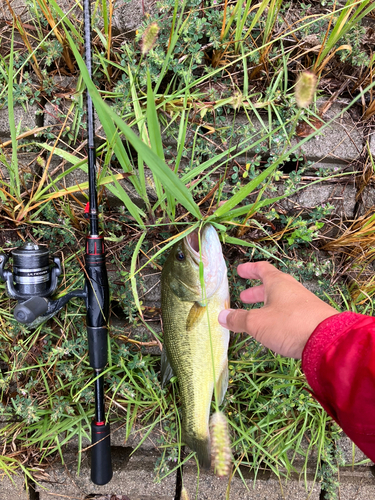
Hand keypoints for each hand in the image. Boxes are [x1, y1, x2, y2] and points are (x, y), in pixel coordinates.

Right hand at [218, 261, 337, 357]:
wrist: (328, 341)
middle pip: (272, 286)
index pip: (262, 269)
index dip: (250, 269)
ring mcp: (303, 304)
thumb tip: (222, 316)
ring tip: (256, 315)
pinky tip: (273, 328)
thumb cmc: (288, 324)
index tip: (240, 270)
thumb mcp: (257, 322)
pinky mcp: (311, 318)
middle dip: (256, 291)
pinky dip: (277, 316)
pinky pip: (289, 312)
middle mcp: (291, 290)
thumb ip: (239, 319)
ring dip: (266, 305)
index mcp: (278, 283)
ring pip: (281, 300)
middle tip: (244, 296)